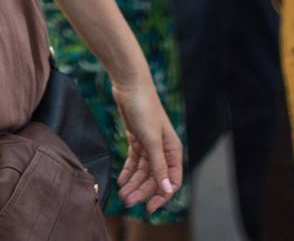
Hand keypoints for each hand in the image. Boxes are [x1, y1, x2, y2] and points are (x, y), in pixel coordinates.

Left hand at [110, 74, 183, 212]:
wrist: (130, 85)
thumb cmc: (145, 109)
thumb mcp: (151, 140)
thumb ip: (159, 166)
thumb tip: (167, 190)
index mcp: (173, 150)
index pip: (172, 180)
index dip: (162, 196)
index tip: (148, 208)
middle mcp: (163, 149)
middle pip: (155, 178)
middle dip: (142, 191)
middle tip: (127, 202)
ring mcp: (150, 144)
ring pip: (143, 171)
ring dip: (133, 183)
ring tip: (122, 195)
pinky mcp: (137, 138)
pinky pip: (134, 161)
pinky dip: (128, 171)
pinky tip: (121, 180)